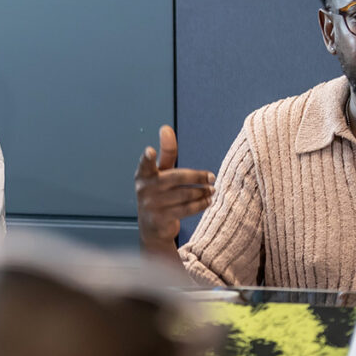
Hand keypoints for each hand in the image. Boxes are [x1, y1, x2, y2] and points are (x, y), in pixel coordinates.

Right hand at [134, 125, 215, 249]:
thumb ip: (166, 152)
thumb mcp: (160, 172)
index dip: (147, 157)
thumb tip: (166, 128)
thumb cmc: (158, 193)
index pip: (146, 163)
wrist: (152, 227)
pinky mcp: (161, 218)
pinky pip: (186, 209)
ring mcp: (152, 204)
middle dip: (197, 177)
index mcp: (143, 174)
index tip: (150, 151)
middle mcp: (145, 188)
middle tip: (212, 177)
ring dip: (202, 192)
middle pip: (177, 178)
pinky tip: (208, 201)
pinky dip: (200, 204)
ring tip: (212, 189)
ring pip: (184, 195)